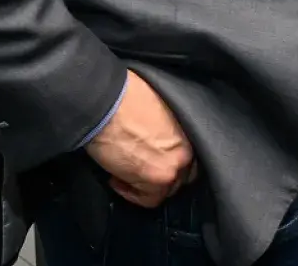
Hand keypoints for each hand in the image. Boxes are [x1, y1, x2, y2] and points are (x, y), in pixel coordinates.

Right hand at [84, 70, 195, 207]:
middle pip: (182, 175)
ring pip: (166, 189)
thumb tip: (158, 134)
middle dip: (162, 174)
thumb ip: (166, 126)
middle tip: (141, 168)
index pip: (191, 156)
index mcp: (190, 129)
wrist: (106, 104)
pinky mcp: (156, 179)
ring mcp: (174, 166)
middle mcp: (188, 149)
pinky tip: (117, 179)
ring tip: (124, 173)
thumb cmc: (125, 98)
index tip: (155, 158)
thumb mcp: (157, 106)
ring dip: (145, 185)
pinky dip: (131, 194)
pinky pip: (148, 199)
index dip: (171, 159)